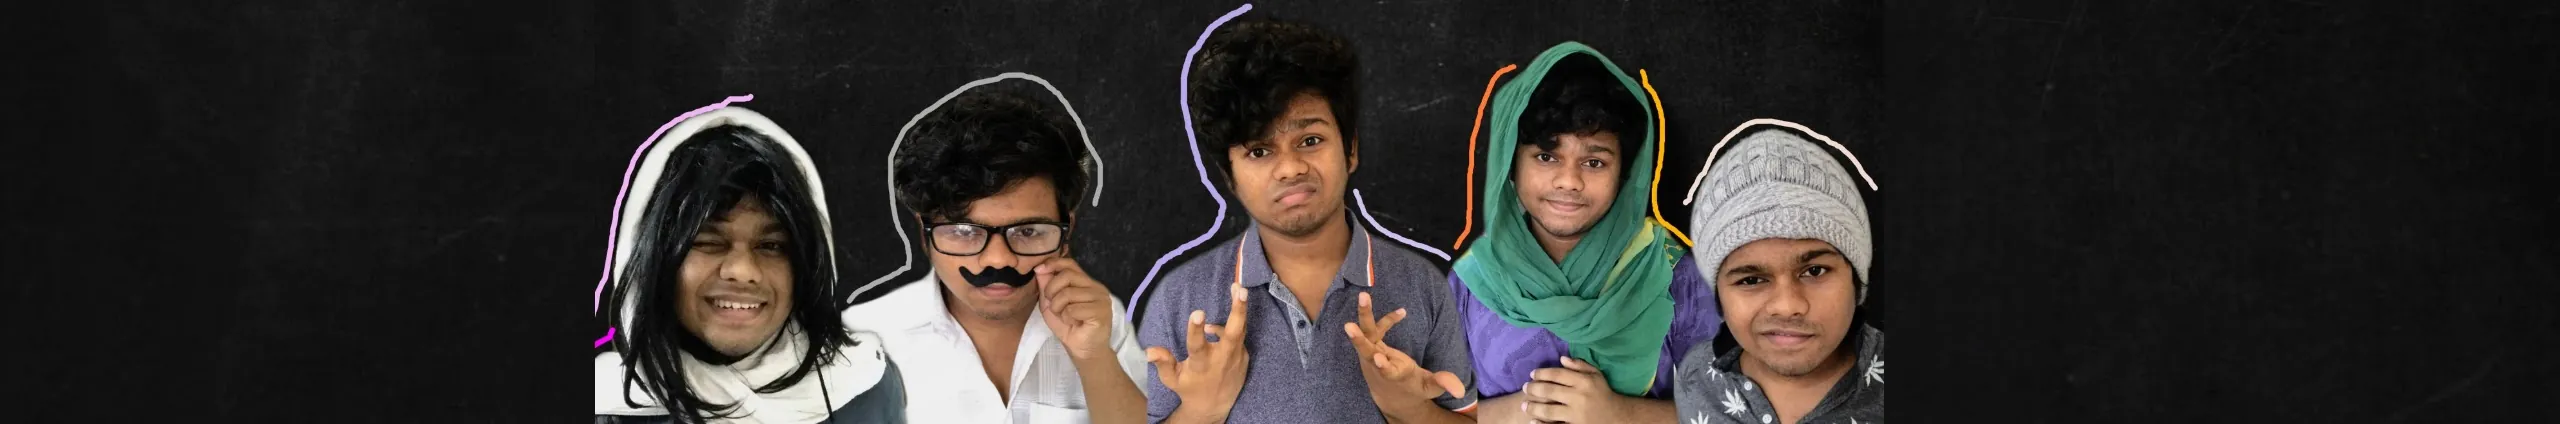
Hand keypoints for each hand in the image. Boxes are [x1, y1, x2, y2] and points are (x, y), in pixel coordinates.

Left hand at [1034, 257, 1115, 360]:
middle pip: (1067, 275)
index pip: (1070, 263)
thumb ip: (1046, 287)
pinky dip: (1067, 317)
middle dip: (1051, 290)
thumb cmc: (1069, 328)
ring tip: (1065, 317)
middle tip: (1053, 306)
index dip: (1053, 263)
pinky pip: (1074, 308)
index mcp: (1085, 283)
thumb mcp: (1051, 306)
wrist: (1083, 351)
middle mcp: (1096, 287)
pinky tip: (1074, 323)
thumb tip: (1039, 269)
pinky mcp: (1101, 311)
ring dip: (1059, 308)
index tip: (1039, 270)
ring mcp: (1101, 298)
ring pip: (1068, 293)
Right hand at [1144, 281, 1252, 412]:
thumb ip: (1163, 363)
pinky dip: (1232, 326)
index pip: (1198, 345)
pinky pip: (1239, 336)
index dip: (1197, 329)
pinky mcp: (1244, 357)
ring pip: (1241, 330)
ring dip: (1241, 309)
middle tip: (1239, 290)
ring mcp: (1235, 357)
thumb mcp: (1172, 379)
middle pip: (1233, 333)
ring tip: (1238, 289)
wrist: (1215, 406)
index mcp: (1201, 363)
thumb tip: (1149, 351)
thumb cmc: (1189, 388)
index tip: (1198, 312)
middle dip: (1237, 311)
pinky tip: (1217, 327)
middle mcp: (1221, 359)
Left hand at [1342, 292, 1465, 412]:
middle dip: (1359, 340)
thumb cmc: (1413, 388)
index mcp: (1394, 376)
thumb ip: (1442, 384)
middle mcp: (1378, 365)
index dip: (1382, 366)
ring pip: (1365, 334)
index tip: (1378, 359)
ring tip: (1363, 296)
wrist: (1391, 394)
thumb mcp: (1429, 389)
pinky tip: (1402, 312)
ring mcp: (1372, 354)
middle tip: (1349, 327)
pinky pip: (1377, 329)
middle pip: (1366, 351)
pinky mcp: (1373, 345)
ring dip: (1364, 315)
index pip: (1386, 372)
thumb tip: (1459, 389)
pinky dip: (1388, 320)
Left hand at [1520, 356, 1630, 423]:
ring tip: (1525, 405)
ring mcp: (1577, 414)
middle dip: (1534, 388)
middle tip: (1525, 387)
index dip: (1542, 373)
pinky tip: (1533, 422)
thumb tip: (1561, 359)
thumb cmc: (1603, 393)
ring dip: (1534, 407)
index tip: (1532, 374)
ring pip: (1550, 410)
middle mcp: (1579, 397)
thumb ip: (1579, 366)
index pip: (1557, 374)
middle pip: (1550, 390)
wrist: (1617, 417)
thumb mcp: (1596, 375)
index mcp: (1584, 381)